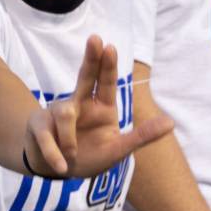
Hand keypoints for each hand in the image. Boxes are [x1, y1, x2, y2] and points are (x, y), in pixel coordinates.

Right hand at [23, 37, 176, 178]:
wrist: (55, 172)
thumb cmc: (89, 156)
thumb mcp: (118, 150)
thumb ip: (142, 136)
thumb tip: (171, 122)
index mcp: (101, 107)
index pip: (106, 82)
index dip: (107, 65)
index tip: (110, 46)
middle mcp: (79, 103)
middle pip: (85, 77)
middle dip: (90, 58)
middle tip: (95, 38)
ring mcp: (56, 112)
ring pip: (65, 114)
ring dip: (69, 139)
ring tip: (72, 156)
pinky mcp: (39, 125)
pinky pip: (47, 137)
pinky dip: (54, 154)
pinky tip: (62, 166)